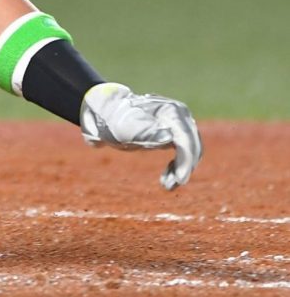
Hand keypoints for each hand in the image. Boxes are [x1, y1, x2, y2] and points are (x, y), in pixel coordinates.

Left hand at [79, 82, 201, 190]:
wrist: (103, 115)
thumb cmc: (113, 120)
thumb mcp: (125, 128)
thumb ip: (146, 132)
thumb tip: (169, 138)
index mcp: (170, 110)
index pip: (185, 137)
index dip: (186, 159)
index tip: (180, 179)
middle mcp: (178, 115)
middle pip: (192, 144)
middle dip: (185, 166)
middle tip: (172, 185)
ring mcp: (177, 124)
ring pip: (190, 150)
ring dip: (182, 169)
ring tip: (167, 185)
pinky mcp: (173, 134)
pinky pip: (183, 153)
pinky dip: (178, 166)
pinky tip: (167, 178)